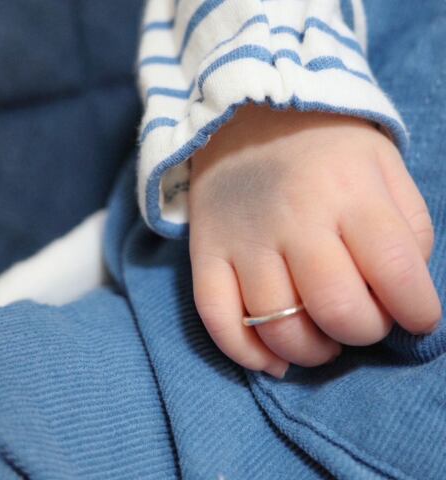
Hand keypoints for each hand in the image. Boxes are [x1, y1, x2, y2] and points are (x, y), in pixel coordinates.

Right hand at [188, 105, 441, 377]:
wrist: (247, 116)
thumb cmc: (323, 145)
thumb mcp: (383, 164)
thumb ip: (408, 225)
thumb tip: (404, 292)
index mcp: (349, 192)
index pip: (396, 272)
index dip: (418, 312)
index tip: (417, 318)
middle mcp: (294, 219)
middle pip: (336, 310)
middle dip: (363, 332)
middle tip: (363, 320)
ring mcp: (244, 240)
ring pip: (278, 327)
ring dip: (312, 351)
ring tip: (323, 338)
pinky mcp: (206, 252)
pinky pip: (218, 320)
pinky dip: (246, 354)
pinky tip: (271, 360)